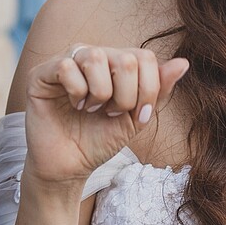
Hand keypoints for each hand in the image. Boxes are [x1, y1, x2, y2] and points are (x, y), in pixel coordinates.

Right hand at [24, 46, 188, 187]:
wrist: (70, 168)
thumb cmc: (100, 140)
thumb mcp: (136, 117)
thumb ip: (157, 91)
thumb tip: (184, 63)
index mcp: (116, 63)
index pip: (145, 57)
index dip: (148, 89)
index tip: (137, 115)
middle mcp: (92, 56)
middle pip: (124, 58)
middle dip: (125, 95)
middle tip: (111, 113)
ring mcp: (66, 62)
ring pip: (95, 56)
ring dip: (101, 93)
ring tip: (92, 109)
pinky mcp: (42, 74)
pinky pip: (66, 66)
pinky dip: (77, 91)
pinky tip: (73, 105)